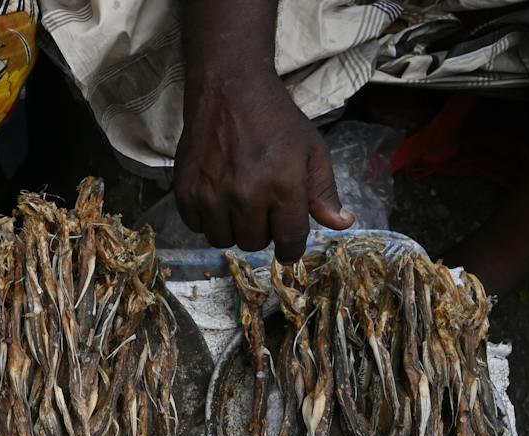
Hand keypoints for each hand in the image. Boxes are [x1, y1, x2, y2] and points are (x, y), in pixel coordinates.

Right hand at [174, 68, 352, 260]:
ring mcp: (212, 194)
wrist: (229, 91)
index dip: (291, 250)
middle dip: (262, 232)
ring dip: (233, 229)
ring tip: (239, 205)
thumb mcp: (311, 150)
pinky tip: (217, 197)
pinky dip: (208, 219)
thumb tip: (342, 223)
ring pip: (223, 240)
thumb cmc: (276, 120)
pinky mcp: (186, 191)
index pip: (289, 240)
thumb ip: (324, 191)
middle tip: (263, 209)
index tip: (289, 248)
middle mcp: (246, 194)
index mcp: (284, 185)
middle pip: (254, 244)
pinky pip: (196, 227)